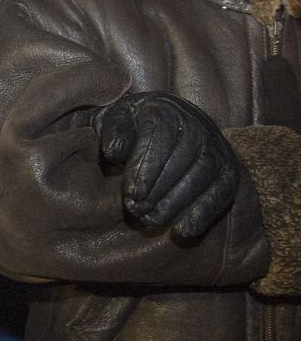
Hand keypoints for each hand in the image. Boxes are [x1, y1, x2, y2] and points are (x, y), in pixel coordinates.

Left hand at [93, 91, 239, 237]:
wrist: (167, 123)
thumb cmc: (132, 126)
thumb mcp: (115, 120)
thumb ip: (113, 133)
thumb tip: (115, 152)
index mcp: (166, 110)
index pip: (160, 138)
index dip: (146, 168)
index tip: (131, 193)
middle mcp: (198, 125)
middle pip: (182, 159)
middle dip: (157, 189)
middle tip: (136, 210)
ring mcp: (216, 148)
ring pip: (201, 176)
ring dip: (176, 203)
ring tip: (151, 220)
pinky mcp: (228, 170)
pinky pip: (221, 192)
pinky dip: (204, 213)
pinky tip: (183, 231)